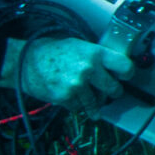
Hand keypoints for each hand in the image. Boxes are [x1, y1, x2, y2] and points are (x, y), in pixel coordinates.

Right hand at [2, 35, 132, 107]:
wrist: (26, 61)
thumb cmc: (54, 52)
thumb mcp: (80, 46)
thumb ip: (98, 57)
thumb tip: (115, 69)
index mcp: (95, 53)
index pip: (125, 67)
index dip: (127, 73)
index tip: (124, 76)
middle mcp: (89, 69)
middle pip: (114, 89)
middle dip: (113, 91)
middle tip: (110, 90)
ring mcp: (78, 86)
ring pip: (97, 102)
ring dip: (95, 103)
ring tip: (89, 96)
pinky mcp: (66, 98)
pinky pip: (80, 108)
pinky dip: (77, 105)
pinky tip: (72, 96)